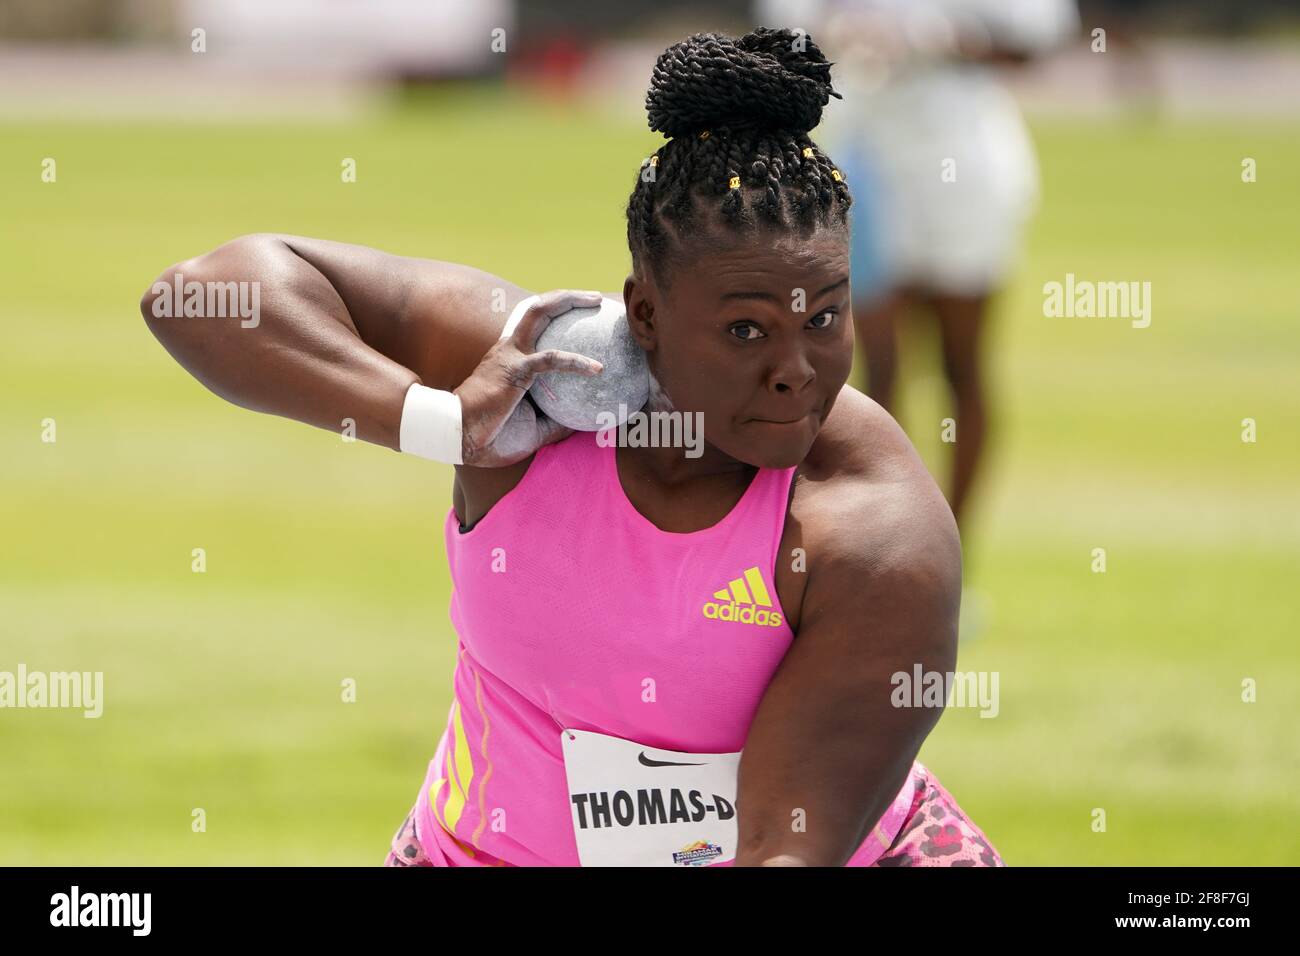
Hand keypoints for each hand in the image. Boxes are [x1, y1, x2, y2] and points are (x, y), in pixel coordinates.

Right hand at [454, 289, 604, 466]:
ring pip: (539, 313)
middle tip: (596, 298)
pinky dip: (576, 361)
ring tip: (597, 300)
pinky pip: (551, 359)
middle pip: (538, 308)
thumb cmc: (492, 435)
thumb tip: (583, 423)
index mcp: (512, 358)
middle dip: (567, 297)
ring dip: (568, 301)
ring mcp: (512, 355)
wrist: (460, 437)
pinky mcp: (515, 370)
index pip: (536, 326)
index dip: (558, 315)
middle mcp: (511, 348)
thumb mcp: (533, 428)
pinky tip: (598, 369)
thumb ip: (556, 421)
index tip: (586, 316)